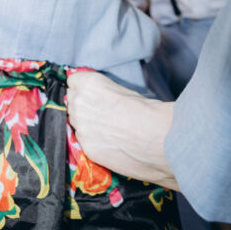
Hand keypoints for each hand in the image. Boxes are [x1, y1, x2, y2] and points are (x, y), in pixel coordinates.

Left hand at [67, 70, 178, 189]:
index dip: (83, 88)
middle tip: (102, 113)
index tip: (91, 94)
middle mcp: (79, 103)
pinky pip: (83, 141)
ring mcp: (80, 127)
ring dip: (86, 124)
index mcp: (88, 84)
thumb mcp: (122, 91)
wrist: (158, 138)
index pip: (72, 82)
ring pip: (76, 123)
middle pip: (72, 102)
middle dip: (83, 106)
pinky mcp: (86, 147)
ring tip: (108, 130)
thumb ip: (101, 92)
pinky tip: (109, 143)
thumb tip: (97, 97)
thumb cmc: (147, 110)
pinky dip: (93, 141)